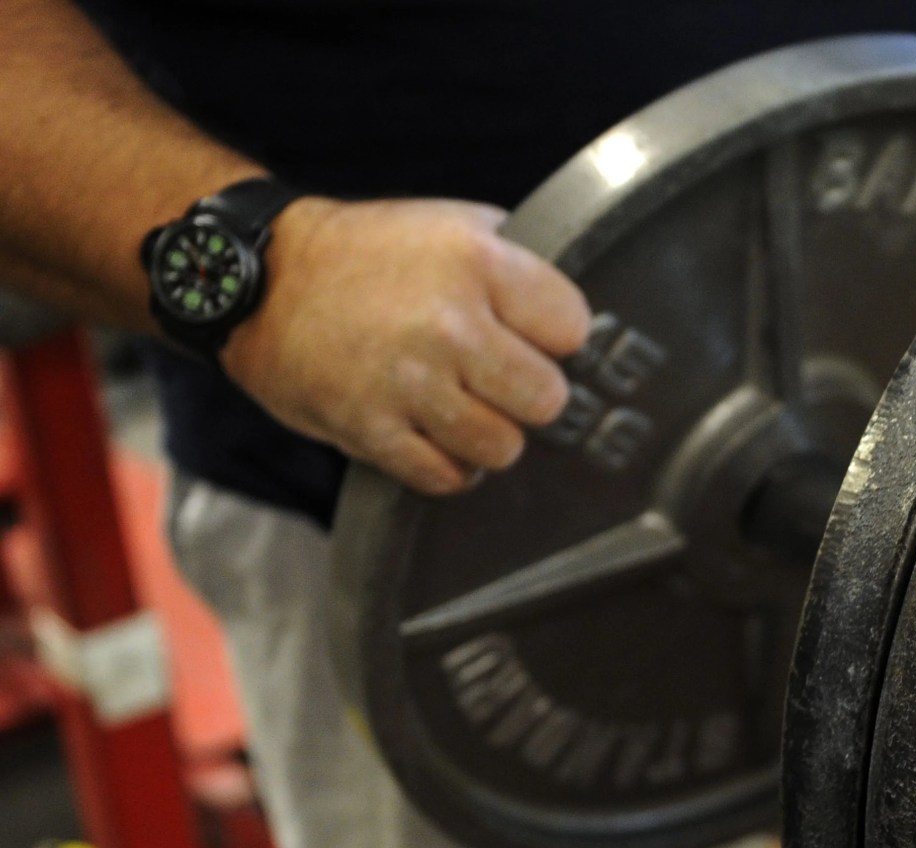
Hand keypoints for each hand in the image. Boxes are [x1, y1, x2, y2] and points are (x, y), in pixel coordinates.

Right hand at [221, 197, 590, 493]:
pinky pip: (445, 477)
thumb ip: (518, 264)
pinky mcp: (371, 429)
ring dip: (489, 436)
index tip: (537, 338)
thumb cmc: (369, 254)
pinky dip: (447, 466)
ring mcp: (408, 382)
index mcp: (477, 262)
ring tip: (466, 410)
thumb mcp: (452, 225)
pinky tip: (436, 436)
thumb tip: (574, 315)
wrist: (262, 279)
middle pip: (546, 399)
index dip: (559, 338)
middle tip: (503, 383)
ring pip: (501, 447)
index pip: (573, 328)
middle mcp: (448, 324)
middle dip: (530, 396)